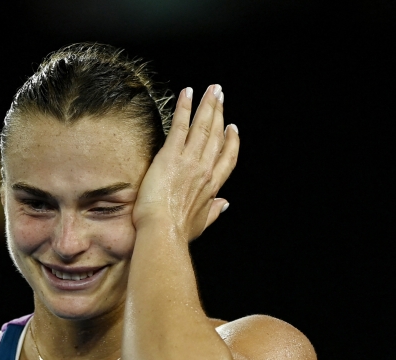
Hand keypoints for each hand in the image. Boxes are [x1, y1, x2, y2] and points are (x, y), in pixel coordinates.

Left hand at [132, 84, 238, 241]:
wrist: (163, 232)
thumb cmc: (178, 232)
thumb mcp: (201, 224)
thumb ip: (214, 212)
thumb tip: (225, 204)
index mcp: (212, 186)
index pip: (227, 157)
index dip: (231, 141)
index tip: (232, 128)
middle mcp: (204, 169)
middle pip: (217, 135)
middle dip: (220, 113)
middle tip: (221, 96)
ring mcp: (189, 160)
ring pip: (202, 126)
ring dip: (208, 105)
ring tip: (211, 89)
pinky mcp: (170, 155)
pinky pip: (180, 126)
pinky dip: (185, 107)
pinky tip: (187, 92)